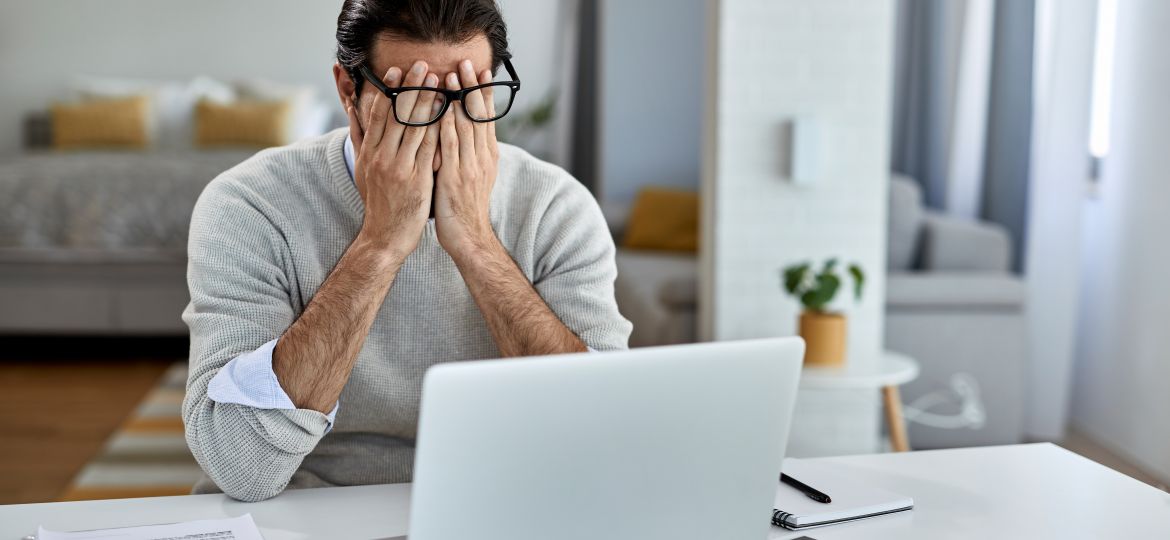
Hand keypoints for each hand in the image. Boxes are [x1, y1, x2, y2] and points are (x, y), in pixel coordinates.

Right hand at [345, 60, 441, 259]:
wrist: (385, 236)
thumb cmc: (378, 201)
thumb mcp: (362, 168)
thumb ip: (360, 137)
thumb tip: (352, 110)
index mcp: (369, 152)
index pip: (378, 114)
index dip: (388, 90)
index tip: (397, 71)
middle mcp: (381, 157)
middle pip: (397, 115)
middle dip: (411, 88)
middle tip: (423, 66)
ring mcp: (399, 168)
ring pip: (415, 128)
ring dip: (428, 102)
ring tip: (440, 82)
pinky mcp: (417, 180)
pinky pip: (429, 149)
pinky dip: (438, 129)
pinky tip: (449, 114)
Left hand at [434, 60, 500, 258]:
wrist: (468, 237)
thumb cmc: (465, 207)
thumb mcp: (473, 176)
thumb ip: (469, 153)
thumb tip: (466, 132)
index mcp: (487, 157)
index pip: (486, 118)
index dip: (483, 94)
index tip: (481, 72)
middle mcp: (481, 158)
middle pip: (477, 117)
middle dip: (471, 88)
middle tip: (467, 63)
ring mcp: (469, 167)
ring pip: (465, 127)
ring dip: (458, 99)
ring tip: (452, 76)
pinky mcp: (454, 177)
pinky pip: (450, 147)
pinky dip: (446, 125)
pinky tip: (441, 109)